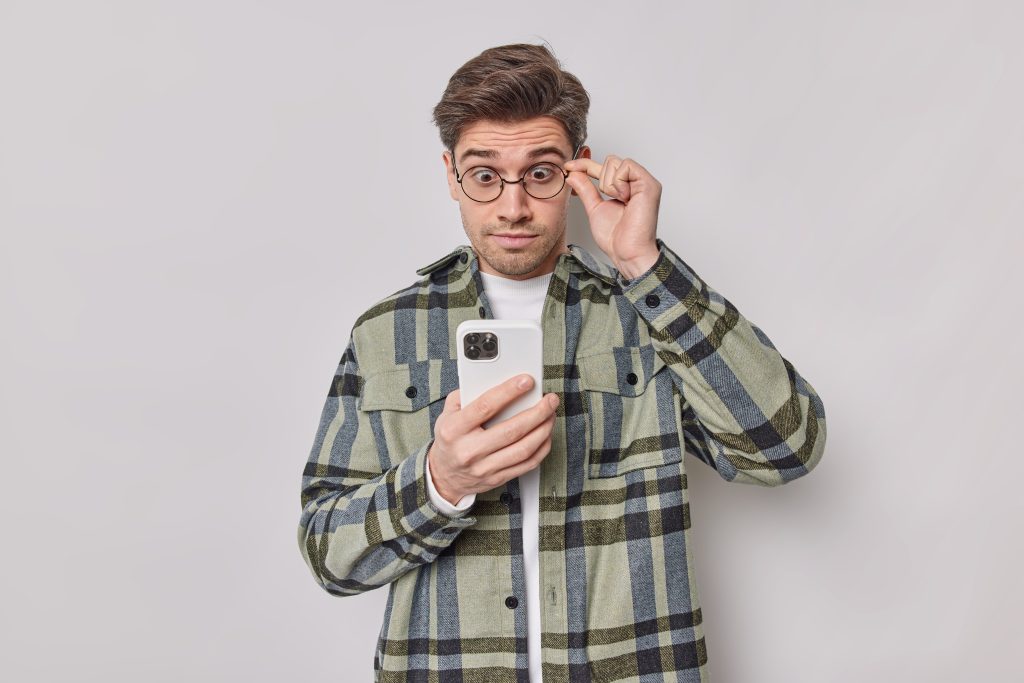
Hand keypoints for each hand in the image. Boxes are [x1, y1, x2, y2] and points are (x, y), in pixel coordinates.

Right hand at [427, 374, 559, 503]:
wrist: (444, 476)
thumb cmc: (450, 440)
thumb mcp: (447, 414)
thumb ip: (465, 395)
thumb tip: (494, 381)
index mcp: (454, 430)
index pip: (485, 407)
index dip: (509, 391)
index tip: (526, 381)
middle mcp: (470, 450)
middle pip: (512, 430)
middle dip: (537, 412)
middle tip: (549, 400)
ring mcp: (485, 467)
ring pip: (524, 449)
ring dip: (543, 429)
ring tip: (550, 414)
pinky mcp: (498, 478)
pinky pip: (527, 464)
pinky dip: (542, 447)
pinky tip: (545, 434)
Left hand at [564, 155, 661, 278]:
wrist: (626, 252)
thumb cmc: (616, 238)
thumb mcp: (594, 208)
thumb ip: (585, 189)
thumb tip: (573, 173)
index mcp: (626, 187)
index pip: (604, 167)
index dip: (585, 164)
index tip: (569, 166)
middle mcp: (637, 182)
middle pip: (610, 161)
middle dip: (601, 180)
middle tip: (609, 199)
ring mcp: (645, 182)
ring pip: (615, 162)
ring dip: (609, 185)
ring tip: (619, 201)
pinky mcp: (649, 184)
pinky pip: (626, 166)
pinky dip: (618, 183)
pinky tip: (624, 198)